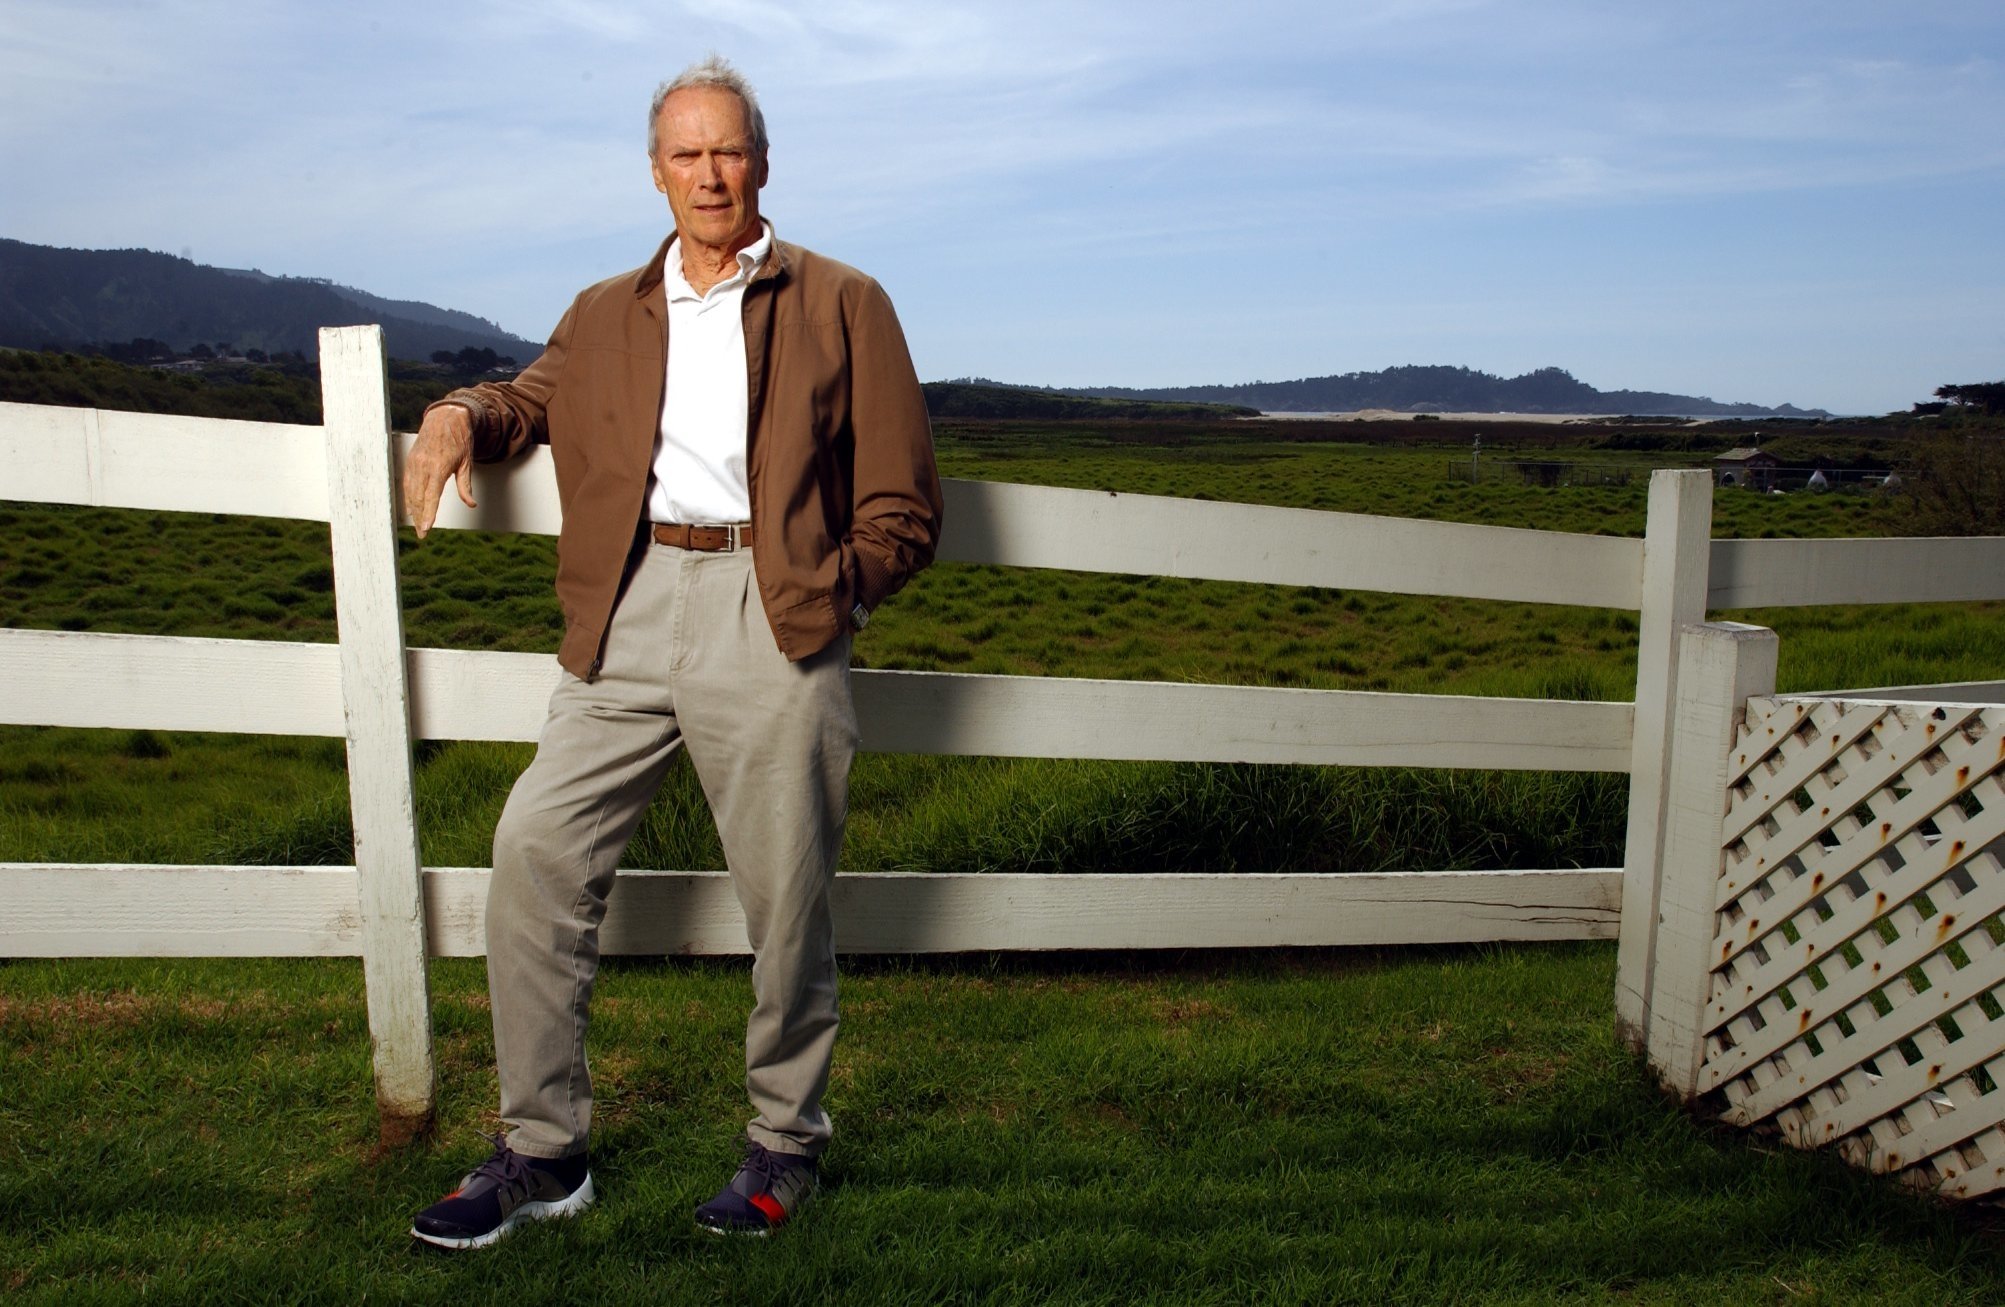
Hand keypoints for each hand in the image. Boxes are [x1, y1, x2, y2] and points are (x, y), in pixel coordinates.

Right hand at [404, 404, 475, 538]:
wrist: (445, 417)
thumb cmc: (459, 439)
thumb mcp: (467, 462)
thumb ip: (466, 486)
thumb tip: (471, 504)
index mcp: (439, 466)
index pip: (432, 495)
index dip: (429, 513)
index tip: (426, 528)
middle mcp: (423, 465)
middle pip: (419, 498)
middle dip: (420, 518)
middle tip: (422, 534)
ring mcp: (414, 463)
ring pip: (410, 492)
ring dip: (413, 510)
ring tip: (418, 525)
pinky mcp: (410, 461)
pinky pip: (407, 483)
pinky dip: (408, 497)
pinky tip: (411, 508)